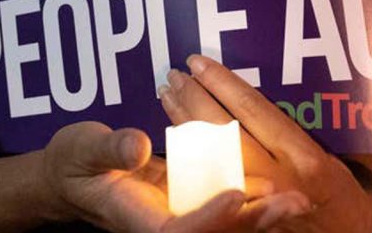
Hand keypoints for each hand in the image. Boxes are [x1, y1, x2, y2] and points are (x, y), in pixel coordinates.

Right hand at [40, 121, 311, 231]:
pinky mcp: (191, 201)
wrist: (71, 177)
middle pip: (216, 232)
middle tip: (295, 201)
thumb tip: (138, 147)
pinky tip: (281, 180)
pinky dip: (253, 195)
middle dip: (256, 219)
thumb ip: (111, 150)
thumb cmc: (73, 164)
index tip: (235, 193)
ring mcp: (182, 214)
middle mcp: (167, 223)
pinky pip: (227, 203)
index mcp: (141, 219)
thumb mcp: (82, 150)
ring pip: (228, 221)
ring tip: (301, 197)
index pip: (181, 229)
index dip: (210, 215)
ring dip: (264, 210)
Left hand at [159, 55, 371, 231]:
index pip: (254, 110)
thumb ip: (316, 126)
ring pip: (207, 157)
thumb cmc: (347, 194)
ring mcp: (254, 203)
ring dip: (183, 125)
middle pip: (222, 132)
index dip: (222, 84)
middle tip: (174, 75)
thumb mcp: (342, 156)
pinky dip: (185, 159)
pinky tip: (172, 138)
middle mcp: (277, 181)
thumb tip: (293, 82)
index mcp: (304, 159)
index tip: (199, 62)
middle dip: (194, 100)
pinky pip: (205, 184)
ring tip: (166, 97)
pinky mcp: (239, 218)